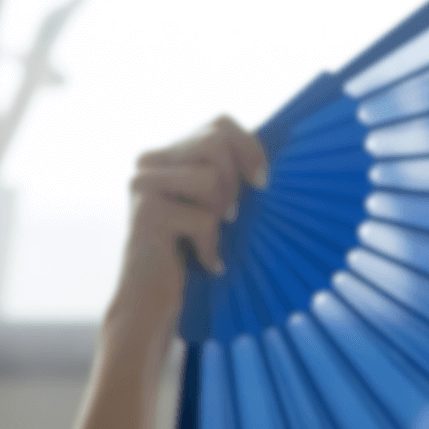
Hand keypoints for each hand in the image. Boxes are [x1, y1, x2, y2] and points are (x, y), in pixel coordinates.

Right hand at [109, 115, 268, 332]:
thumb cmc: (199, 254)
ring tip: (208, 240)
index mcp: (168, 154)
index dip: (251, 147)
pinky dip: (212, 247)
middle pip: (215, 141)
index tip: (262, 183)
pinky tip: (203, 262)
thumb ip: (233, 173)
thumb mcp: (220, 206)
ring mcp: (142, 185)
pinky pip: (205, 218)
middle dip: (235, 182)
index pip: (220, 123)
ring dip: (220, 216)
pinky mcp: (146, 213)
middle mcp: (149, 163)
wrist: (155, 305)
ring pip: (211, 177)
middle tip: (231, 217)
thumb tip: (286, 144)